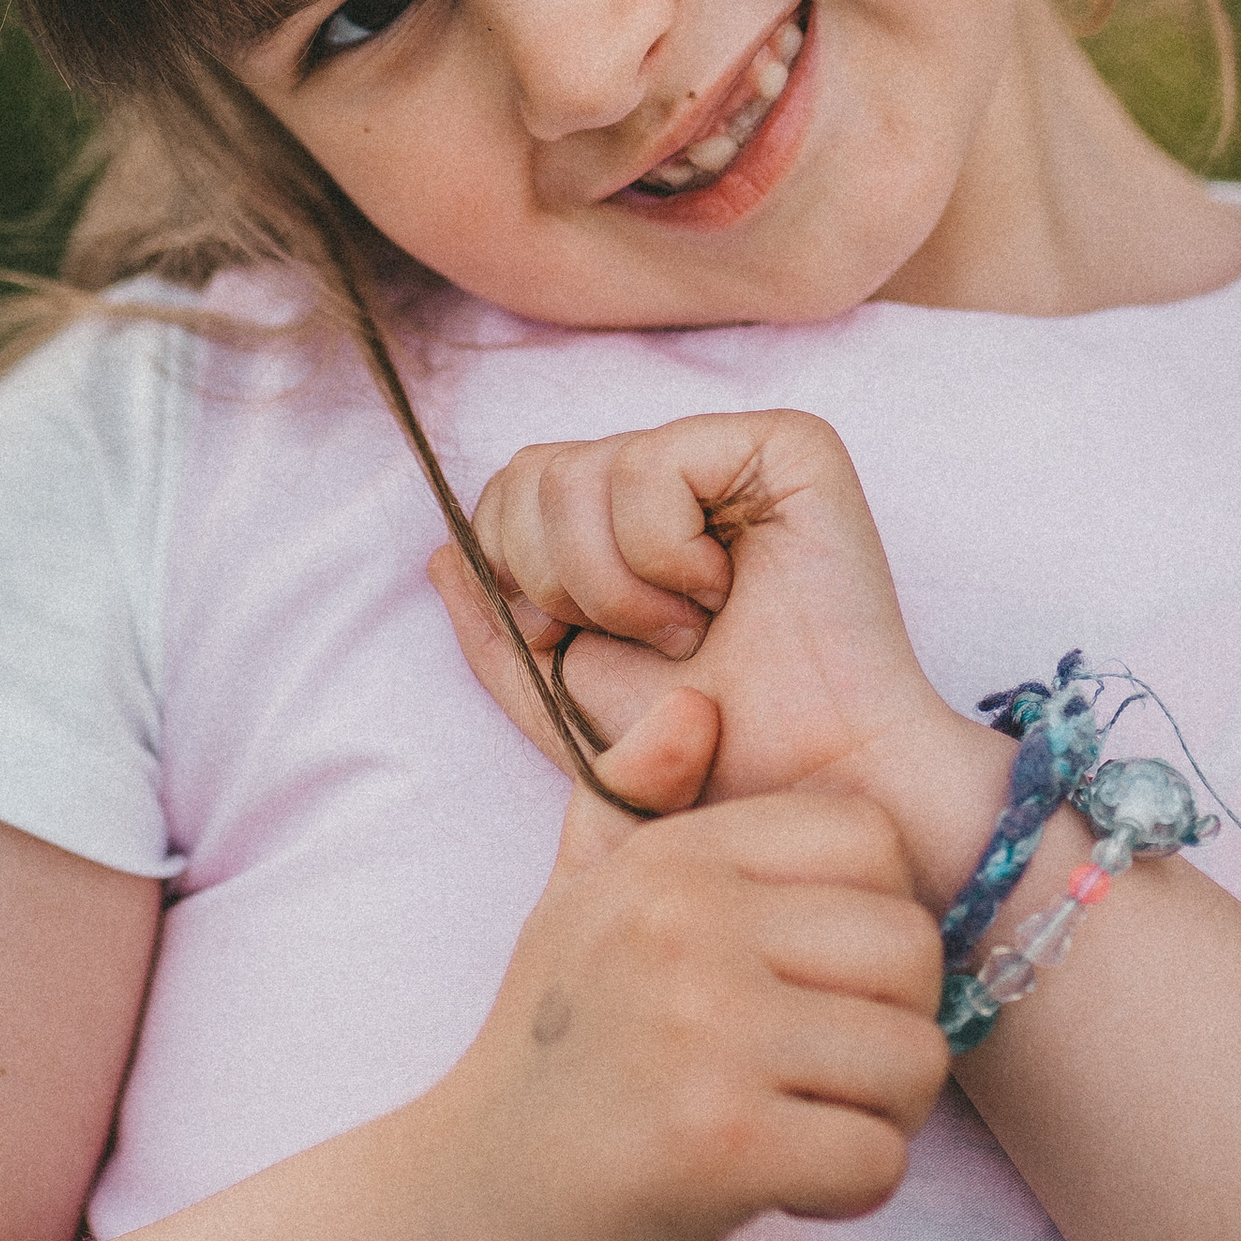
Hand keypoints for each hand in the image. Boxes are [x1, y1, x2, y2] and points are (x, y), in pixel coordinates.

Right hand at [427, 778, 948, 1240]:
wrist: (459, 1210)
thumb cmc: (545, 1059)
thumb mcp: (572, 902)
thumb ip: (632, 797)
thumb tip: (695, 702)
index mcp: (671, 863)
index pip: (872, 842)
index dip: (873, 921)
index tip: (817, 984)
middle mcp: (688, 928)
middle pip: (912, 950)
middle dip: (892, 1026)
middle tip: (823, 1074)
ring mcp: (706, 1034)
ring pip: (913, 1057)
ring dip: (881, 1116)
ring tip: (806, 1129)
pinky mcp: (722, 1145)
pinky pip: (880, 1157)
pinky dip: (853, 1190)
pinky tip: (786, 1188)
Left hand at [428, 411, 1010, 902]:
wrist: (800, 793)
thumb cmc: (698, 757)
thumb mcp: (561, 700)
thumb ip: (495, 629)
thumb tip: (440, 552)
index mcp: (623, 522)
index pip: (507, 493)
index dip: (516, 578)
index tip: (583, 647)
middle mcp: (676, 473)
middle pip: (529, 473)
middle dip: (560, 585)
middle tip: (648, 642)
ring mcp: (730, 454)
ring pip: (580, 469)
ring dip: (615, 584)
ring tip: (687, 629)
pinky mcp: (788, 447)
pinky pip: (651, 463)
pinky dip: (664, 554)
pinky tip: (722, 594)